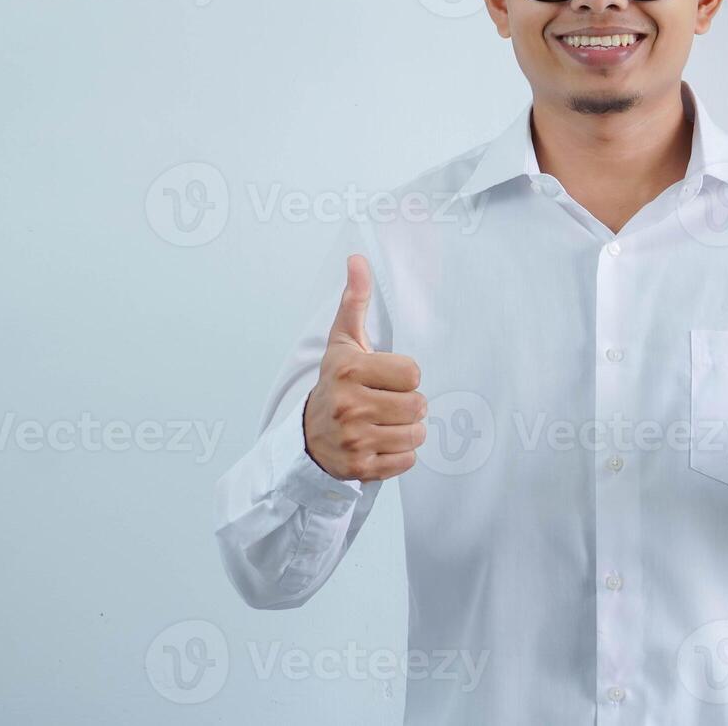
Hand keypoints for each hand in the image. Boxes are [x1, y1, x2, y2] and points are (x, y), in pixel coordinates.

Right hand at [302, 254, 426, 481]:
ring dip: (406, 430)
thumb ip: (354, 300)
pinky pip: (407, 461)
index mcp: (349, 370)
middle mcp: (349, 405)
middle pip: (419, 405)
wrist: (308, 436)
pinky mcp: (361, 468)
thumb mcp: (343, 341)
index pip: (413, 373)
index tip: (384, 378)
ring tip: (383, 422)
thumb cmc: (335, 382)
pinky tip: (378, 443)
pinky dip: (399, 454)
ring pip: (416, 434)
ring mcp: (354, 439)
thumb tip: (358, 258)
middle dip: (408, 404)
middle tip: (385, 402)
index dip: (404, 376)